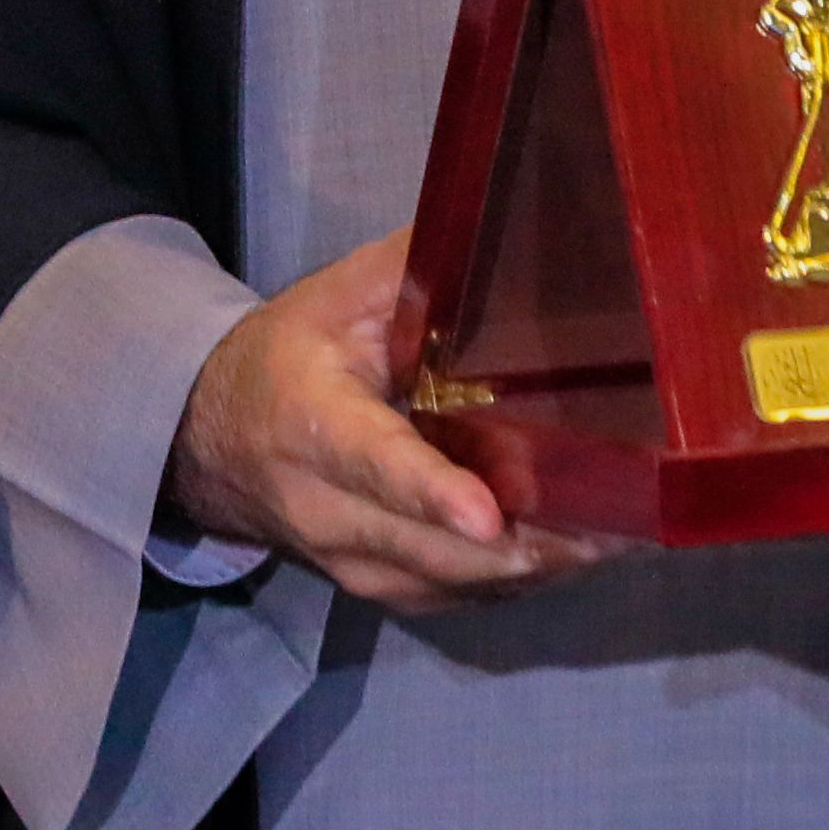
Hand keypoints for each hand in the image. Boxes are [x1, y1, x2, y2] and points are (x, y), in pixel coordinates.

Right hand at [169, 237, 603, 613]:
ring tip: (614, 538)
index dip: (432, 492)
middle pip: (427, 545)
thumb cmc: (290, 356)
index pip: (372, 464)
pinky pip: (454, 598)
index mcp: (310, 421)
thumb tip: (497, 230)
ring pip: (447, 582)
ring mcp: (348, 562)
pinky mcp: (377, 588)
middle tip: (611, 525)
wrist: (214, 441)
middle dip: (519, 545)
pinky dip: (515, 582)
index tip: (489, 516)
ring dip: (530, 569)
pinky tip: (575, 551)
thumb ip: (411, 270)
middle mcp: (323, 508)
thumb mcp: (336, 298)